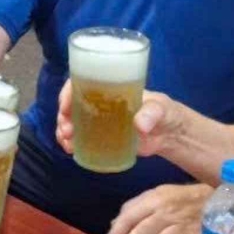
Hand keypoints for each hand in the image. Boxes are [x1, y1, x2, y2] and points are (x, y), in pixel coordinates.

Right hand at [55, 82, 185, 159]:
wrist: (170, 134)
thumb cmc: (165, 112)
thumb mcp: (160, 108)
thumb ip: (152, 114)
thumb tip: (140, 125)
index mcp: (111, 88)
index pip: (82, 82)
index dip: (68, 92)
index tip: (65, 106)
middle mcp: (101, 102)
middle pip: (72, 103)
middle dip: (63, 116)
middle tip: (67, 130)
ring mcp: (100, 120)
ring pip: (73, 121)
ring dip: (64, 130)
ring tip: (67, 142)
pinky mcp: (102, 137)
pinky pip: (80, 138)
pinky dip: (71, 143)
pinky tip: (70, 150)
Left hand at [105, 183, 210, 233]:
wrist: (220, 201)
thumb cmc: (183, 199)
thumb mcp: (159, 194)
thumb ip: (136, 207)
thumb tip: (114, 226)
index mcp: (157, 198)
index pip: (131, 215)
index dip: (117, 231)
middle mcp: (169, 213)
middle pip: (142, 233)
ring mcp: (185, 228)